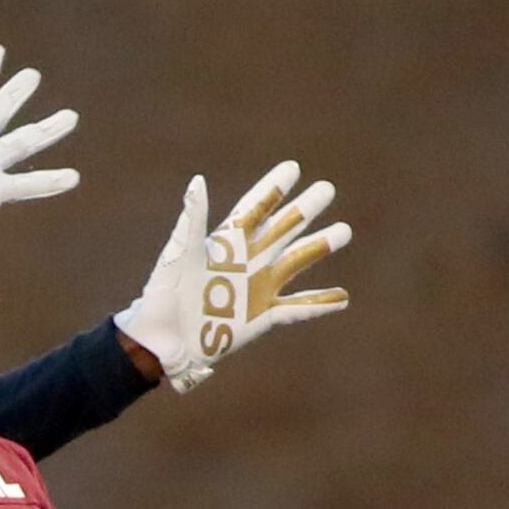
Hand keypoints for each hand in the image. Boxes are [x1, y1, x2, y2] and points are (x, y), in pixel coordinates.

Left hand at [114, 162, 353, 392]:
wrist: (164, 339)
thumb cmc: (165, 294)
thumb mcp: (179, 254)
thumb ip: (192, 220)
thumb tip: (197, 182)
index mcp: (225, 244)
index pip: (255, 209)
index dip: (273, 189)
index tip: (292, 169)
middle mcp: (246, 262)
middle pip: (282, 229)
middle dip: (304, 209)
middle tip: (326, 189)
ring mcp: (257, 289)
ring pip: (295, 262)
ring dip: (319, 247)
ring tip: (345, 231)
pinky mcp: (261, 317)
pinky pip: (295, 309)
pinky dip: (319, 304)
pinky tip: (342, 297)